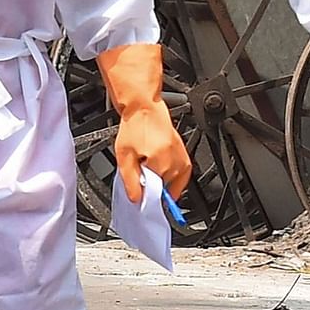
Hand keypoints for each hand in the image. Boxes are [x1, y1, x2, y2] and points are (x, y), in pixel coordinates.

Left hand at [98, 43, 191, 202]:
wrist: (146, 109)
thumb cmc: (135, 128)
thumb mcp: (124, 156)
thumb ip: (130, 181)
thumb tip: (136, 200)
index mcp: (160, 164)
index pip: (155, 195)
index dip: (145, 198)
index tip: (139, 198)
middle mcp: (176, 164)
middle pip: (163, 190)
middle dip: (151, 187)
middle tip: (139, 173)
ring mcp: (183, 161)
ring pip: (171, 185)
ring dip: (160, 182)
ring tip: (148, 165)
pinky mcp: (186, 158)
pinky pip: (180, 177)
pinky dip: (170, 178)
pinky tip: (159, 169)